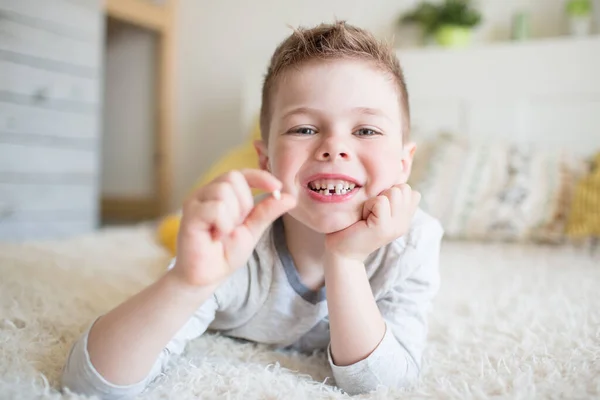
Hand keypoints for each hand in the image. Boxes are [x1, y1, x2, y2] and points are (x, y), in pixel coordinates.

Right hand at [171, 169, 295, 287]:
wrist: (207, 277)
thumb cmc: (225, 253)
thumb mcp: (252, 230)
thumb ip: (267, 212)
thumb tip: (291, 197)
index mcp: (221, 194)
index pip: (241, 173)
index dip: (260, 176)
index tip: (277, 186)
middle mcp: (206, 193)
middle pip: (233, 177)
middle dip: (244, 203)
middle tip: (236, 225)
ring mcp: (195, 202)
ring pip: (224, 190)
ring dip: (233, 215)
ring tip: (224, 232)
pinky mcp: (189, 214)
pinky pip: (216, 207)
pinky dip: (223, 224)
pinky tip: (216, 236)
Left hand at [325, 184, 420, 261]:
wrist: (342, 251)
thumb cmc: (354, 225)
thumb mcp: (375, 209)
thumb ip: (389, 197)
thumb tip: (397, 177)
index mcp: (405, 217)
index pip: (410, 191)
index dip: (390, 191)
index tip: (377, 207)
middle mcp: (404, 222)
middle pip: (404, 188)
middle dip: (383, 193)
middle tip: (370, 211)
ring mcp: (397, 226)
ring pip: (394, 192)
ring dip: (375, 199)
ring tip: (367, 214)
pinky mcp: (384, 228)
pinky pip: (381, 201)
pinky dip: (369, 205)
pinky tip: (363, 218)